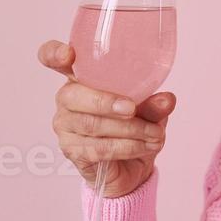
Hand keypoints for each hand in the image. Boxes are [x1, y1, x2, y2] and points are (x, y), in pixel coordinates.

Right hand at [38, 40, 176, 197]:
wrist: (131, 166)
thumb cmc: (134, 126)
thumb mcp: (149, 110)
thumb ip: (154, 104)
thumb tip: (167, 99)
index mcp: (81, 76)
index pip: (53, 58)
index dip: (54, 53)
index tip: (67, 54)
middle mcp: (67, 98)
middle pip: (73, 96)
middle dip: (105, 102)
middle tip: (132, 109)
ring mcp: (65, 126)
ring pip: (90, 124)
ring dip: (128, 129)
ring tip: (155, 133)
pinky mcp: (72, 151)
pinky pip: (98, 148)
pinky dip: (126, 146)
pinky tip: (145, 146)